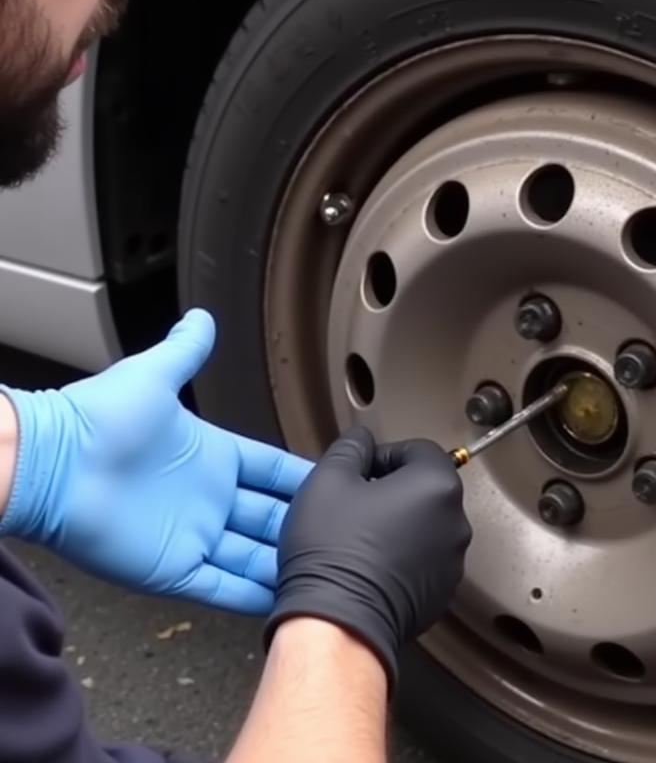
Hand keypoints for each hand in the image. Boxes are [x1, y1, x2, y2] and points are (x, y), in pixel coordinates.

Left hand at [0, 309, 313, 613]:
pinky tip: (282, 597)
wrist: (53, 464)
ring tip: (324, 568)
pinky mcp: (172, 570)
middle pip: (269, 516)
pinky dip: (251, 595)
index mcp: (212, 456)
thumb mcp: (153, 375)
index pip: (272, 469)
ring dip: (283, 563)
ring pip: (252, 556)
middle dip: (302, 524)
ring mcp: (192, 536)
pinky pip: (220, 587)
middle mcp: (207, 498)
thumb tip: (201, 318)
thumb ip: (185, 351)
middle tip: (341, 532)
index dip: (303, 477)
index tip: (340, 480)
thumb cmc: (97, 418)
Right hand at [266, 426, 472, 690]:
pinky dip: (404, 557)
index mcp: (437, 484)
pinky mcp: (441, 593)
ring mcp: (452, 561)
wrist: (338, 624)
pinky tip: (371, 566)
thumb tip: (362, 440)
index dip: (384, 455)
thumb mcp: (329, 480)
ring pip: (425, 525)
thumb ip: (352, 447)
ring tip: (360, 538)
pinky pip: (424, 560)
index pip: (418, 449)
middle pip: (425, 487)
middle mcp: (455, 521)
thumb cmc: (334, 552)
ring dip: (399, 524)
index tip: (360, 472)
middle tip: (355, 504)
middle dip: (392, 490)